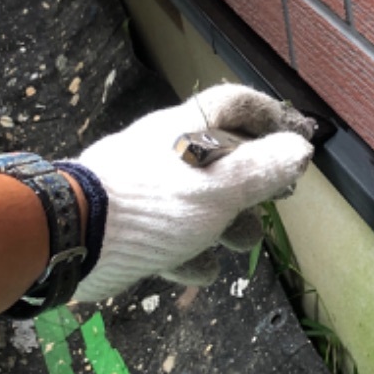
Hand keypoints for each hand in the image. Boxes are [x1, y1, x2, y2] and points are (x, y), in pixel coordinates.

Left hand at [71, 85, 314, 300]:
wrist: (73, 237)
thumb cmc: (156, 204)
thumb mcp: (222, 187)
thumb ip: (263, 169)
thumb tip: (300, 149)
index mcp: (186, 128)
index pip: (234, 104)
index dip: (269, 115)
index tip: (295, 137)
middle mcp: (164, 151)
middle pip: (219, 159)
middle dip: (249, 186)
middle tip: (271, 205)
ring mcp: (143, 187)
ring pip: (196, 200)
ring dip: (223, 224)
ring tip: (236, 244)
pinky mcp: (126, 223)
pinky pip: (167, 233)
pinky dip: (186, 252)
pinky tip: (194, 269)